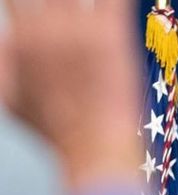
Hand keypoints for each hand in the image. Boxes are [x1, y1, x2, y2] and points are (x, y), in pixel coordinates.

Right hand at [0, 0, 140, 189]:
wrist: (93, 145)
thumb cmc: (56, 130)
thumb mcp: (13, 99)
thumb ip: (3, 65)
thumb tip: (4, 46)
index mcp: (23, 38)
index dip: (22, 1)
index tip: (29, 3)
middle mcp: (49, 27)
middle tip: (60, 7)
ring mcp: (82, 28)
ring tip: (79, 5)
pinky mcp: (113, 35)